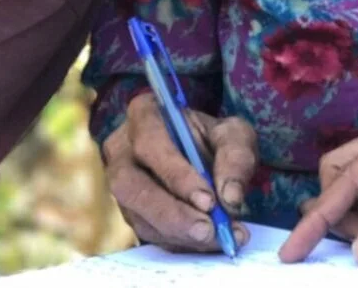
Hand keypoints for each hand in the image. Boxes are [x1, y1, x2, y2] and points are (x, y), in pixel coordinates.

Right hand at [105, 93, 257, 252]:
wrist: (205, 154)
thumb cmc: (214, 138)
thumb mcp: (234, 134)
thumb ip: (236, 156)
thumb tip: (230, 197)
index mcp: (144, 113)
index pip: (150, 143)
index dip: (175, 174)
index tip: (208, 201)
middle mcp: (122, 148)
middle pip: (131, 184)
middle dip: (171, 213)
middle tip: (207, 230)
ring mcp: (121, 182)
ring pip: (136, 214)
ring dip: (177, 232)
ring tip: (216, 238)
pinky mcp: (129, 211)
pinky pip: (146, 232)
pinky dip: (179, 242)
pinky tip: (207, 243)